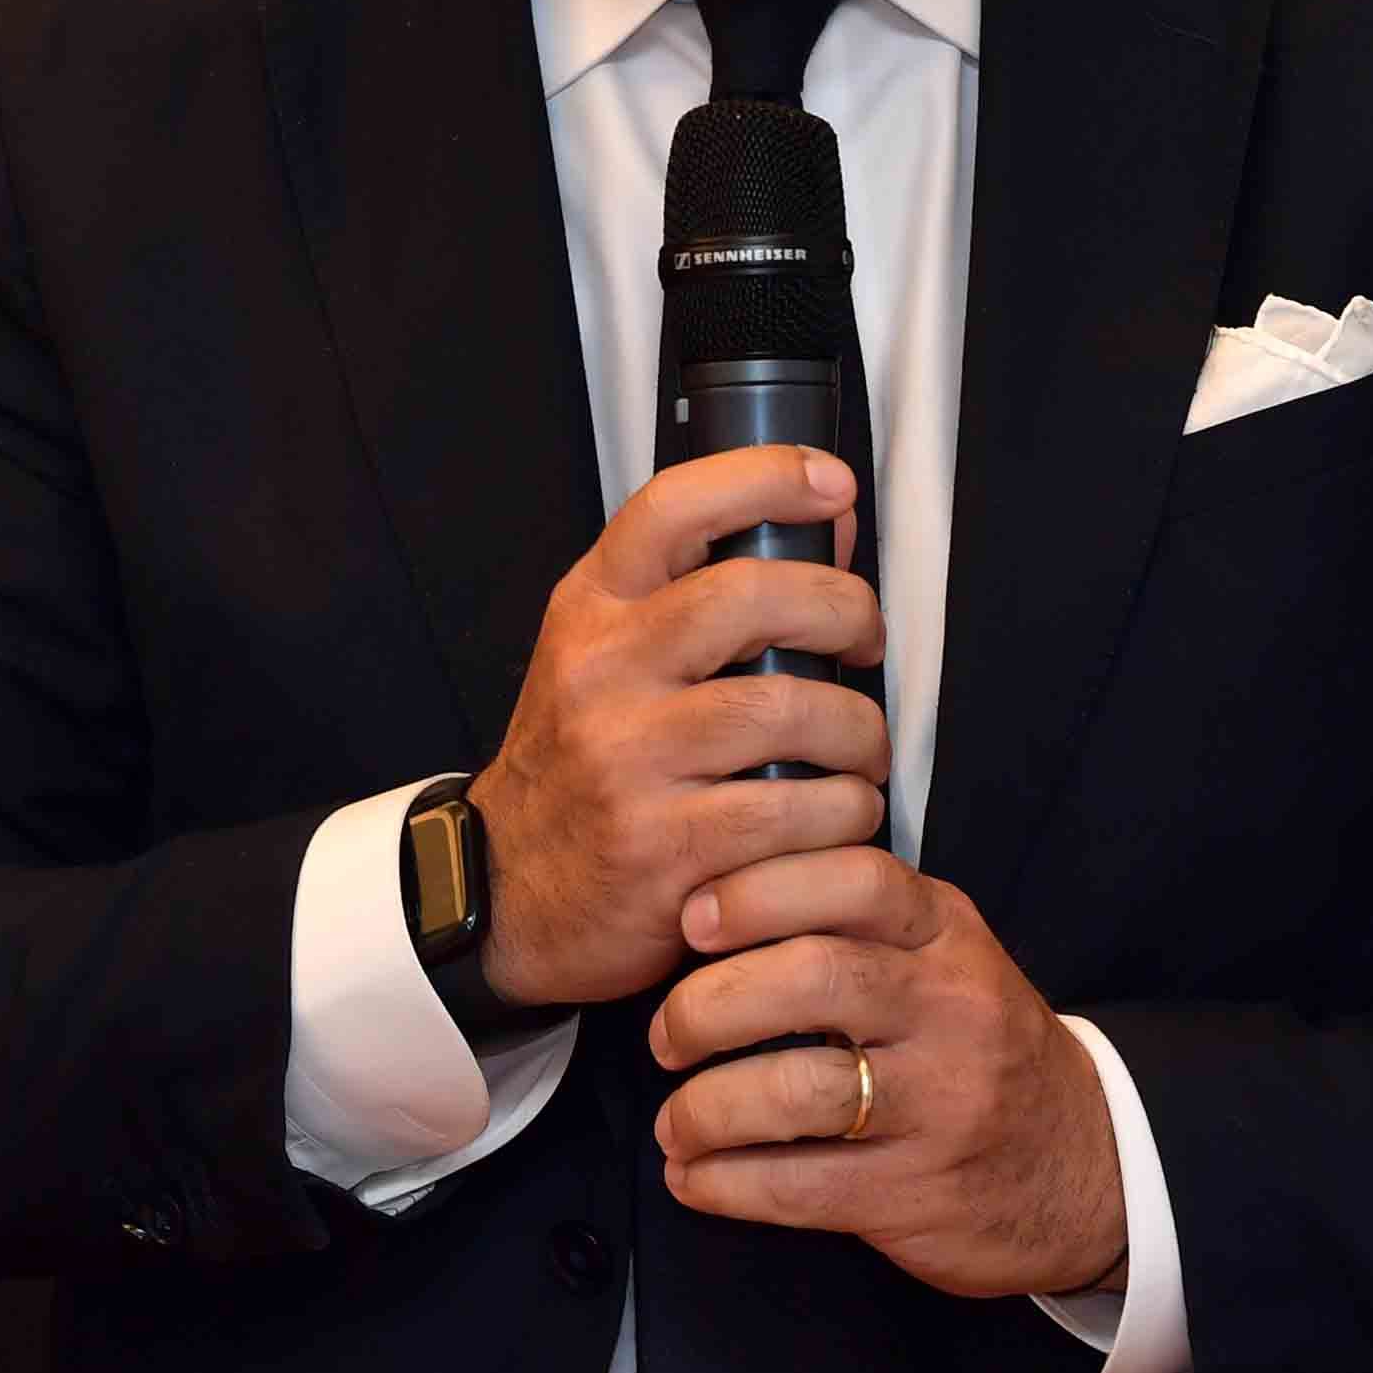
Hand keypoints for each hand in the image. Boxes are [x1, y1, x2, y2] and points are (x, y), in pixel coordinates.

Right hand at [465, 445, 886, 1010]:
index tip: (832, 485)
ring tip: (861, 752)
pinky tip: (839, 816)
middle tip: (867, 640)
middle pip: (752, 596)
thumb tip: (830, 528)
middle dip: (845, 609)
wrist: (505, 894)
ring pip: (789, 710)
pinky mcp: (663, 847)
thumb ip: (707, 592)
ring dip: (859, 732)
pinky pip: (792, 813)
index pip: (673, 507)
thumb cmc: (581, 768)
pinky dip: (843, 814)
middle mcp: (602, 673)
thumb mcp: (613, 660)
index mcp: (591, 611)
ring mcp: (628, 760)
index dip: (766, 478)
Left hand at [645, 844, 1127, 1303]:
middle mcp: (951, 1009)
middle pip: (813, 977)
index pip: (856, 879)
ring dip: (705, 1108)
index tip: (693, 920)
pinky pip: (798, 1186)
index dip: (759, 891)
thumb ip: (858, 923)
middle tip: (667, 1034)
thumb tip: (715, 895)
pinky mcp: (917, 1191)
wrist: (1087, 1165)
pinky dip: (724, 1182)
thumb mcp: (946, 960)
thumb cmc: (980, 1048)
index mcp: (947, 936)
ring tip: (674, 1122)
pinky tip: (693, 1177)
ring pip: (797, 1091)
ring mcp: (941, 1104)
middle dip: (710, 1005)